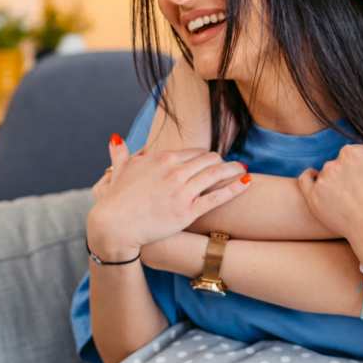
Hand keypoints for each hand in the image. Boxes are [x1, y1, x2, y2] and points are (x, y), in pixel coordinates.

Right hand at [85, 137, 248, 260]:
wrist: (114, 225)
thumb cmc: (116, 199)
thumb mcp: (118, 171)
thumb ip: (121, 153)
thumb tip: (115, 137)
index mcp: (162, 159)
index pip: (194, 151)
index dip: (205, 156)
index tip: (212, 160)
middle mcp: (175, 171)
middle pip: (208, 160)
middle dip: (221, 161)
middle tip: (229, 165)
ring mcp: (182, 191)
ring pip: (216, 174)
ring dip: (232, 169)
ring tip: (242, 169)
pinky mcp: (188, 211)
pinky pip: (217, 197)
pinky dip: (235, 188)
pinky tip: (247, 182)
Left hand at [297, 132, 362, 249]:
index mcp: (352, 152)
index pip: (357, 152)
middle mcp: (334, 163)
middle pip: (342, 163)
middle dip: (351, 173)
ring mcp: (322, 181)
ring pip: (327, 174)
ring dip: (336, 180)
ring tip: (349, 198)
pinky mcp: (313, 198)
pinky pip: (305, 180)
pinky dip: (311, 178)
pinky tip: (317, 182)